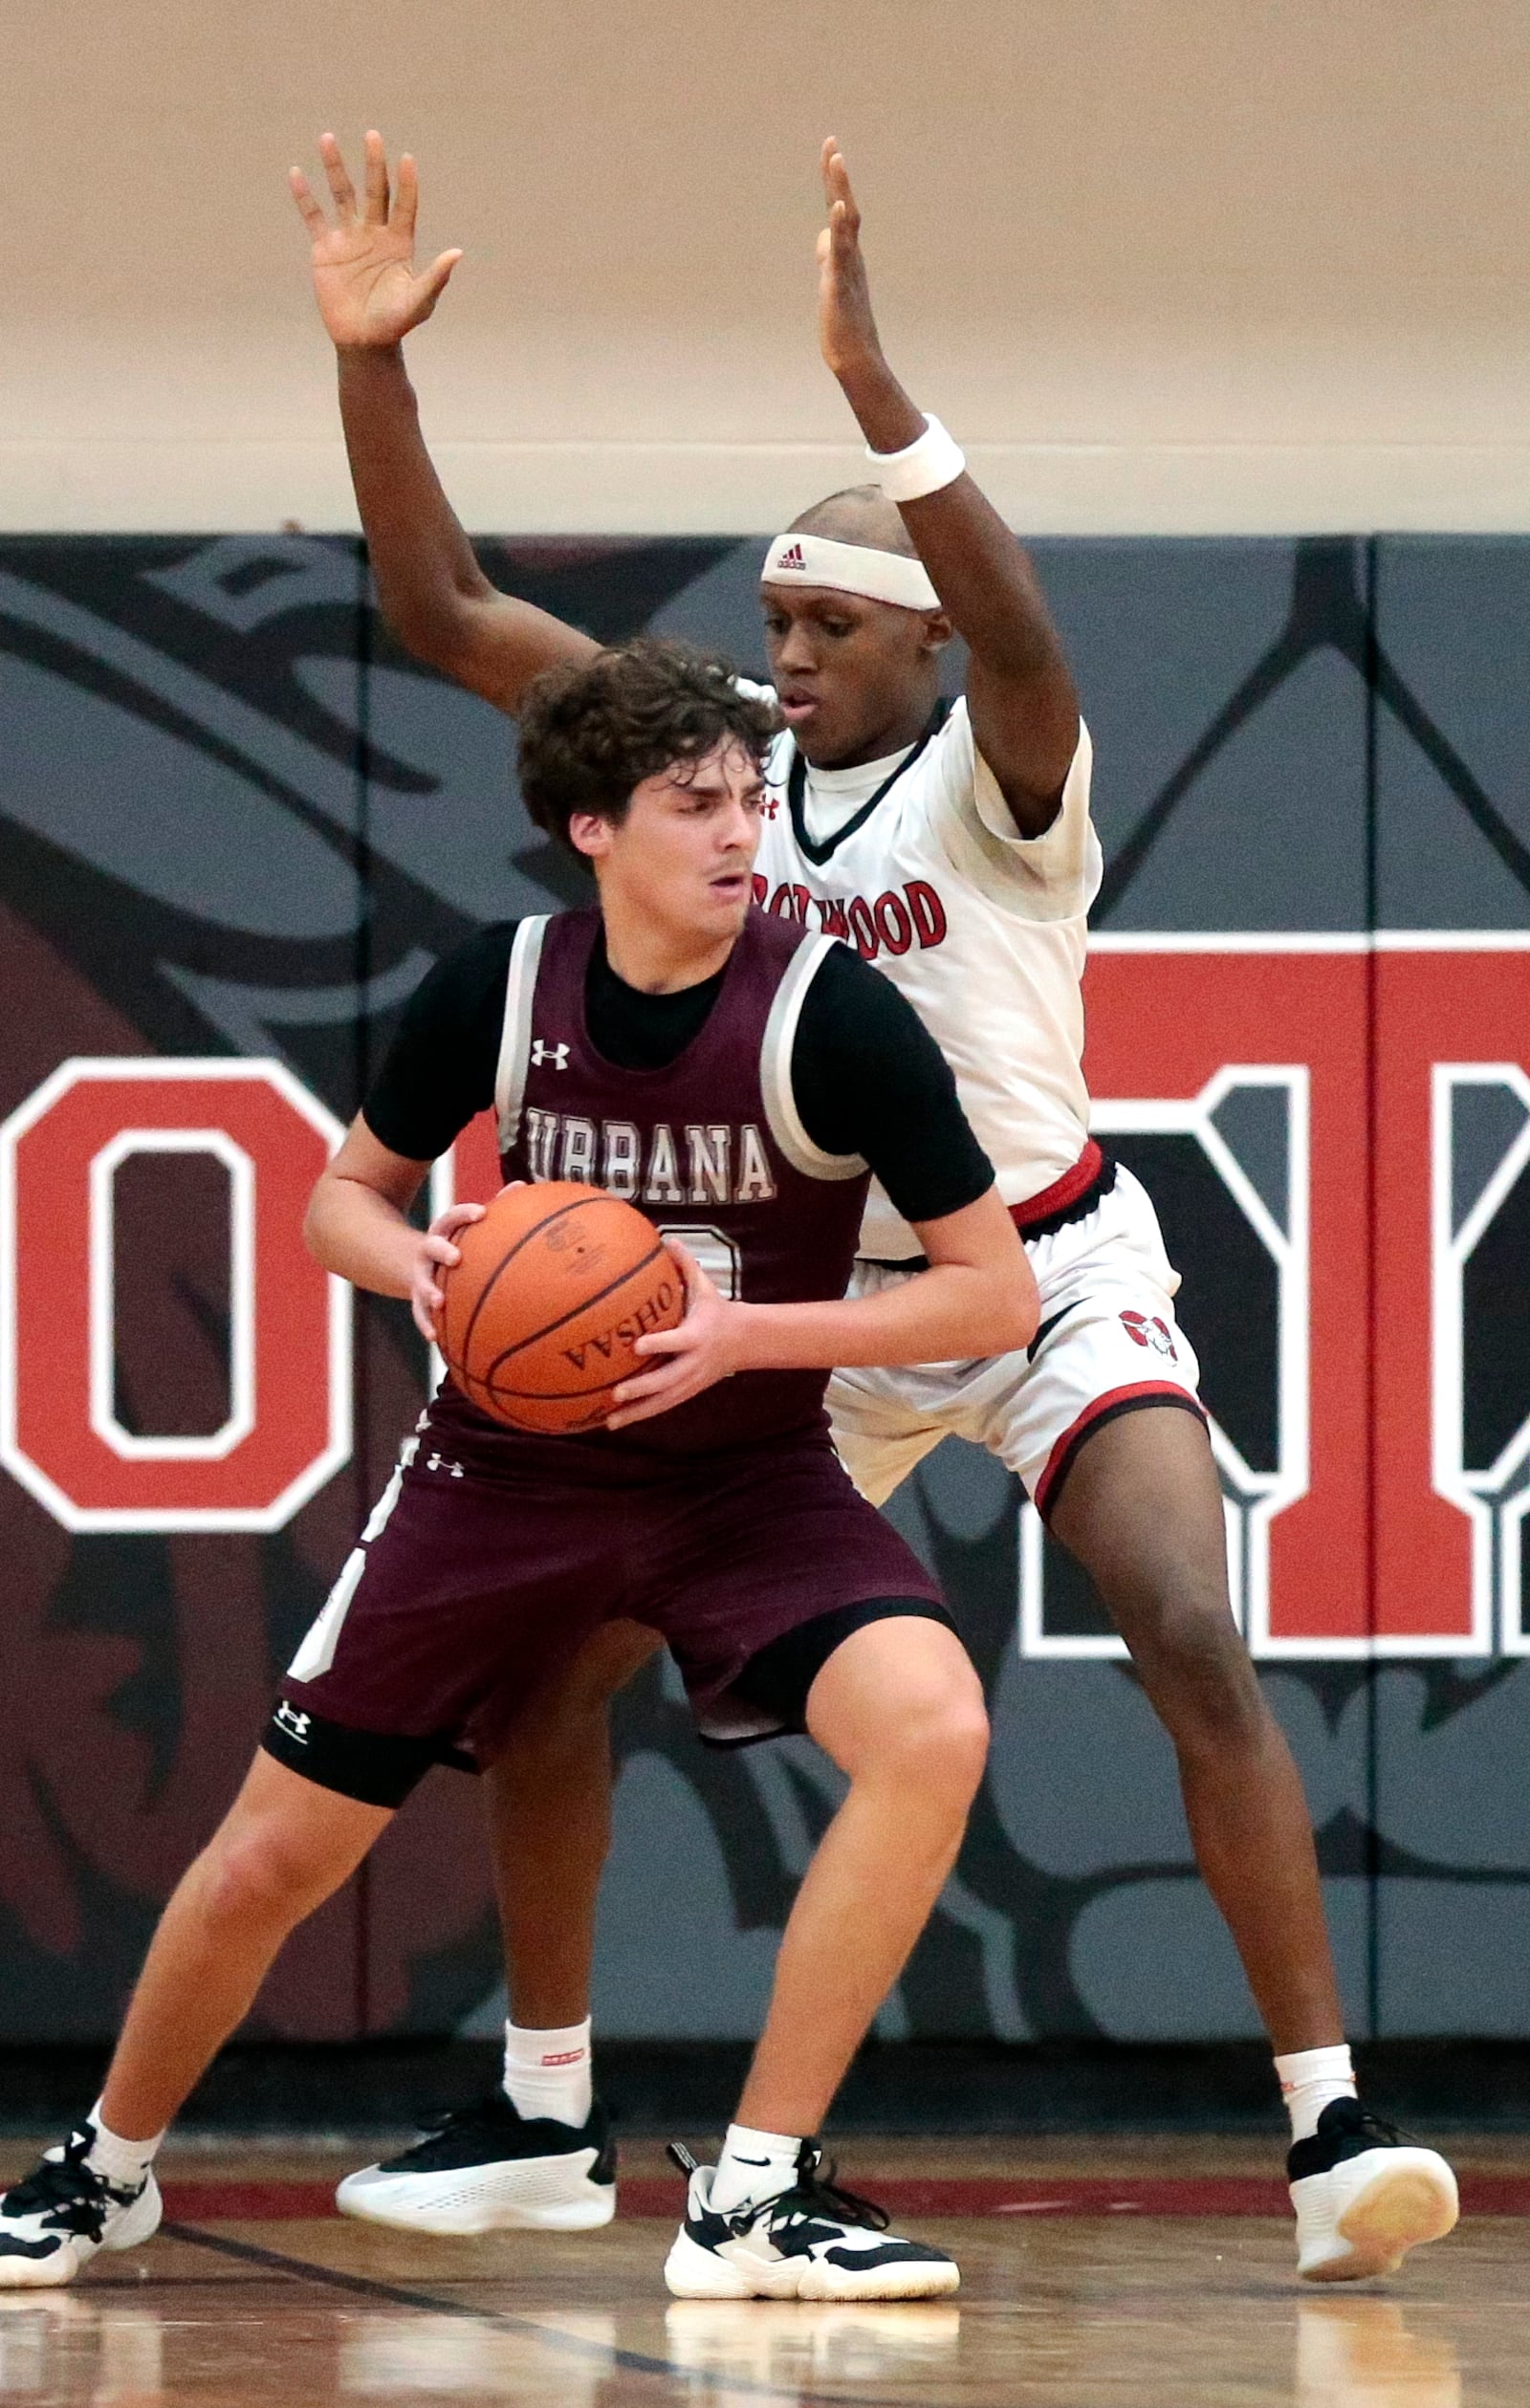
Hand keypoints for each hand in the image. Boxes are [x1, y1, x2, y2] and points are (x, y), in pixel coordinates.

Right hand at [290, 130, 462, 349]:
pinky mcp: (325, 249)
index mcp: (400, 242)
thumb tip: (457, 253)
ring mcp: (349, 238)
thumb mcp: (420, 301)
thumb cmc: (395, 323)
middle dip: (373, 165)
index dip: (406, 184)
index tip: (407, 159)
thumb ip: (436, 276)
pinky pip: (313, 217)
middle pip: (374, 191)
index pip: (405, 205)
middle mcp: (375, 233)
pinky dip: (304, 196)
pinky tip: (297, 173)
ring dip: (335, 168)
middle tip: (372, 135)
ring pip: (342, 195)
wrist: (363, 341)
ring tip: (328, 138)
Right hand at [410, 1200, 484, 1342]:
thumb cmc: (456, 1241)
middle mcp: (428, 1250)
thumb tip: (523, 1184)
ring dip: (428, 1292)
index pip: (452, 1217)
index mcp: (444, 1231)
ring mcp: (420, 1275)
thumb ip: (496, 1206)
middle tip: (456, 1258)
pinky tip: (435, 1339)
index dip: (465, 1214)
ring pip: (420, 1282)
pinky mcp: (416, 1298)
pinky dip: (426, 1324)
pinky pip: (419, 1313)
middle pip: (431, 1246)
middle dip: (442, 1251)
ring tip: (439, 1302)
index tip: (482, 1213)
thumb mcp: (469, 1225)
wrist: (414, 1262)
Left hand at [605, 1241, 749, 1429]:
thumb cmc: (716, 1310)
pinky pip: (661, 1406)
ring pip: (663, 1401)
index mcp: (696, 1336)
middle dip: (643, 1388)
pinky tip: (614, 1423)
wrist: (745, 1341)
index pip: (677, 1341)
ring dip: (637, 1412)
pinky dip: (639, 1415)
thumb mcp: (705, 1286)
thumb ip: (685, 1264)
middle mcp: (693, 1363)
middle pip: (668, 1380)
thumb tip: (666, 1238)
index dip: (659, 1344)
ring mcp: (690, 1382)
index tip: (636, 1346)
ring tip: (610, 1421)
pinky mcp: (687, 1392)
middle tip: (616, 1392)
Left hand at [816, 137, 883, 379]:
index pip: (839, 210)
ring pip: (845, 223)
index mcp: (847, 254)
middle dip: (836, 176)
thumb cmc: (843, 324)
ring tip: (836, 161)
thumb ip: (827, 257)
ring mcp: (847, 268)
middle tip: (831, 144)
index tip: (830, 149)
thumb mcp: (831, 281)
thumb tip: (822, 237)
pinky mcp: (839, 285)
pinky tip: (835, 208)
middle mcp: (851, 255)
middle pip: (844, 206)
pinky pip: (840, 253)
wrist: (855, 357)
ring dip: (840, 191)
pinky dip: (838, 228)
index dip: (833, 181)